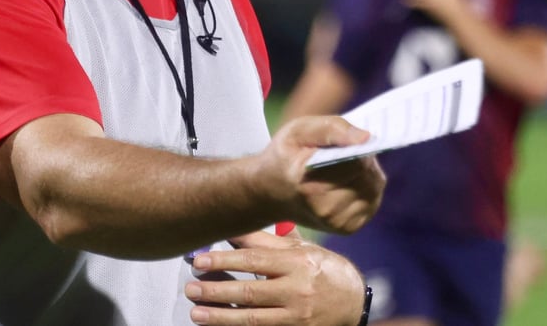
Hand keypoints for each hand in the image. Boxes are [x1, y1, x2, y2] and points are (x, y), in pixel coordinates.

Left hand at [185, 230, 366, 324]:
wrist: (355, 302)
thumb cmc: (324, 269)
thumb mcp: (301, 250)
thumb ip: (267, 242)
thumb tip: (233, 230)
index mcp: (297, 262)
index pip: (255, 260)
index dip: (224, 259)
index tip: (200, 260)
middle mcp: (297, 290)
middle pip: (250, 292)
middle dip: (216, 291)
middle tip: (191, 289)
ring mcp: (297, 317)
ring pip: (253, 319)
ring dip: (221, 316)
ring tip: (197, 313)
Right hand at [256, 116, 383, 233]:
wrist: (269, 194)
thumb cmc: (285, 157)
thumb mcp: (298, 131)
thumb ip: (332, 129)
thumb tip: (366, 138)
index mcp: (310, 186)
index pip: (356, 163)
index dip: (356, 146)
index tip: (345, 139)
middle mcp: (325, 210)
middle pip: (368, 176)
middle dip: (364, 157)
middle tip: (344, 149)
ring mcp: (337, 223)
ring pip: (374, 188)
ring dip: (367, 171)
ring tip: (345, 163)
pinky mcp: (347, 228)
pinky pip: (372, 200)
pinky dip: (366, 186)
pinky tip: (349, 180)